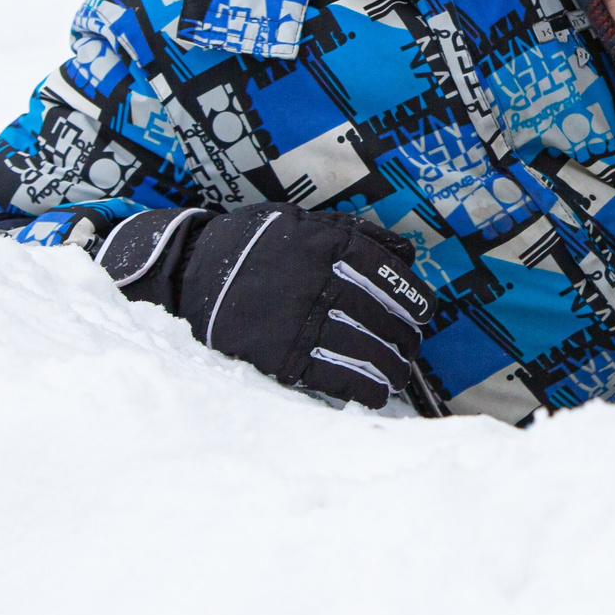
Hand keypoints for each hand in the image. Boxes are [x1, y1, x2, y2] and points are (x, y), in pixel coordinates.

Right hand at [97, 206, 443, 413]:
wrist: (189, 272)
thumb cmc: (252, 245)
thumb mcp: (300, 222)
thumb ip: (352, 234)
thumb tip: (405, 254)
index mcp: (328, 246)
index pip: (388, 276)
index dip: (414, 299)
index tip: (424, 313)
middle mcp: (320, 282)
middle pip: (382, 316)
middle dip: (404, 337)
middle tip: (410, 347)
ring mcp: (301, 320)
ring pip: (365, 349)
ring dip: (391, 367)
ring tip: (398, 374)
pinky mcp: (282, 356)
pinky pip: (336, 376)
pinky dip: (363, 387)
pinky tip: (376, 392)